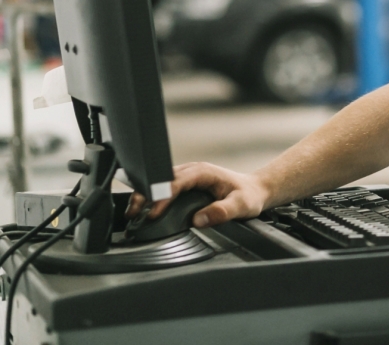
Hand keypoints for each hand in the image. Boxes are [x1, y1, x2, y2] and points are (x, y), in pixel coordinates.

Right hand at [125, 162, 270, 227]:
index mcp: (204, 172)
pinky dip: (151, 198)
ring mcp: (187, 176)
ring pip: (159, 182)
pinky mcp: (184, 184)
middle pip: (161, 179)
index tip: (152, 213)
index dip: (162, 197)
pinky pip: (163, 188)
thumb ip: (222, 212)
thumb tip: (199, 220)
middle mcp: (193, 171)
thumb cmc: (249, 196)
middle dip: (145, 195)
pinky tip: (143, 210)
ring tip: (131, 214)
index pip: (176, 182)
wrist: (255, 191)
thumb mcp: (241, 205)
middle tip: (132, 213)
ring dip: (145, 196)